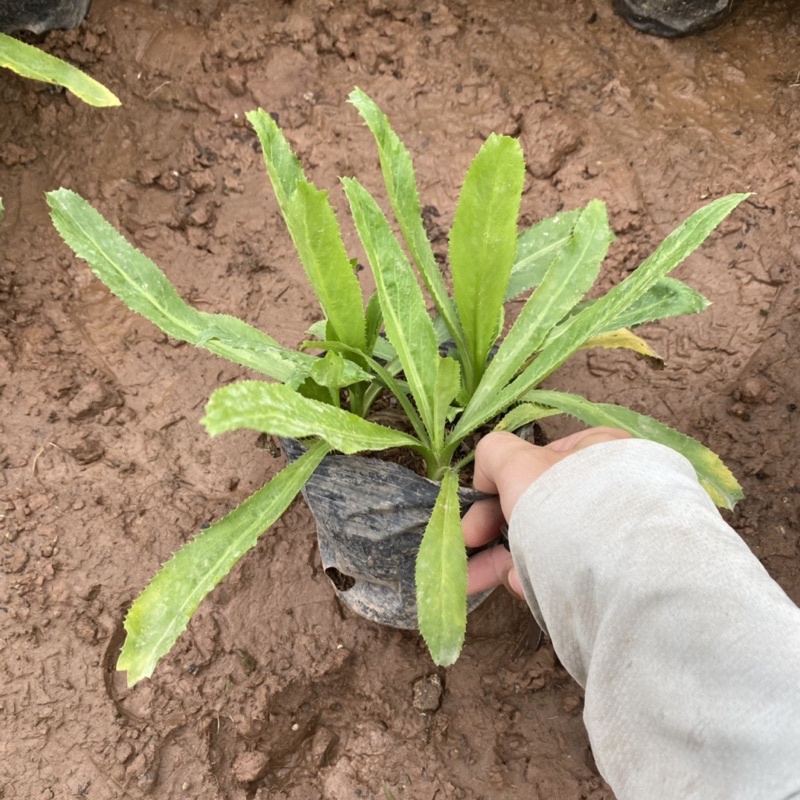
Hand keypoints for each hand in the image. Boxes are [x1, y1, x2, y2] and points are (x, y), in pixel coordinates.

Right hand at [463, 427, 631, 597]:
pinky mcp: (611, 576)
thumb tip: (487, 473)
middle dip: (490, 532)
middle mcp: (607, 490)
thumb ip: (494, 454)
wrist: (620, 568)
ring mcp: (612, 534)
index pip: (538, 462)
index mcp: (595, 451)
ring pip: (544, 543)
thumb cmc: (565, 500)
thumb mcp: (517, 463)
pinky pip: (563, 572)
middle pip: (535, 506)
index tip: (474, 508)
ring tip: (478, 579)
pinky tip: (521, 588)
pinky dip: (535, 579)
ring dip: (505, 560)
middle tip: (464, 548)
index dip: (497, 483)